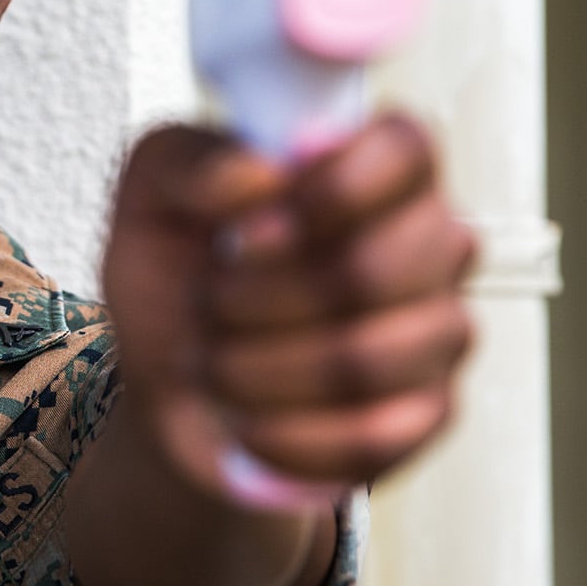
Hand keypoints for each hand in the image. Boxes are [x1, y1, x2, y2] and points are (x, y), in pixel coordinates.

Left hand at [100, 114, 476, 503]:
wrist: (167, 384)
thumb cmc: (176, 274)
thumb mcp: (150, 200)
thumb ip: (190, 164)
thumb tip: (264, 172)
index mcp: (371, 169)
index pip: (407, 148)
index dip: (332, 187)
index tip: (253, 225)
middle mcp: (426, 243)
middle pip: (378, 266)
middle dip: (262, 296)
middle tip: (211, 301)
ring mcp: (437, 330)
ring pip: (369, 359)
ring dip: (261, 370)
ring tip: (217, 364)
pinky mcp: (426, 415)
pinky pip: (373, 437)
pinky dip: (285, 436)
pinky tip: (246, 422)